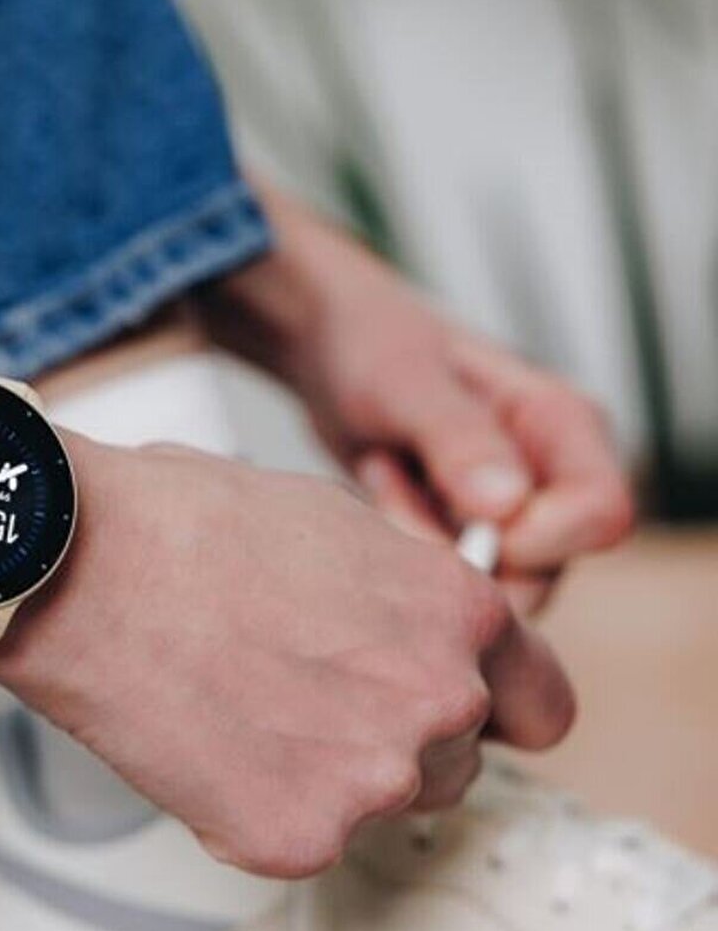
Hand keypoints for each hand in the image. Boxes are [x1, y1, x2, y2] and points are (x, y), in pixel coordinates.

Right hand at [0, 439, 573, 876]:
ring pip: (380, 803)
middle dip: (391, 734)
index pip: (540, 706)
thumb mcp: (338, 525)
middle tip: (298, 689)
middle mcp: (438, 703)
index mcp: (461, 616)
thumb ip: (408, 595)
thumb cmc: (185, 524)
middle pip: (455, 760)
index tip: (456, 712)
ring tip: (241, 704)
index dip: (490, 705)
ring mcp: (373, 780)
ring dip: (329, 774)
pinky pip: (300, 839)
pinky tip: (204, 740)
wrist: (79, 566)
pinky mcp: (298, 839)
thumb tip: (418, 632)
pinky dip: (254, 806)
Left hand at [203, 190, 633, 612]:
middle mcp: (557, 475)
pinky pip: (452, 585)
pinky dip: (406, 548)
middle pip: (545, 573)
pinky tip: (383, 489)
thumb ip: (457, 438)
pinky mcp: (476, 537)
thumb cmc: (373, 341)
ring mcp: (519, 512)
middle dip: (453, 550)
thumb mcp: (404, 380)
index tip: (456, 507)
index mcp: (566, 424)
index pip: (601, 516)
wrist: (330, 347)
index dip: (532, 537)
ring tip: (383, 473)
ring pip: (493, 589)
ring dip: (420, 546)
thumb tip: (508, 507)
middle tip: (388, 479)